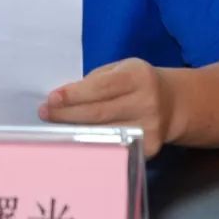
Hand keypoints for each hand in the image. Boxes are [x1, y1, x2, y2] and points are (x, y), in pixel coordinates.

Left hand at [38, 58, 175, 157]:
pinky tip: (75, 143)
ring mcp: (149, 128)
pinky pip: (114, 147)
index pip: (100, 87)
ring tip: (53, 128)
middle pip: (99, 112)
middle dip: (67, 114)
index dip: (74, 94)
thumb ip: (95, 81)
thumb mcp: (121, 70)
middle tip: (45, 114)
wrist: (173, 103)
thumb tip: (63, 100)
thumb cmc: (137, 83)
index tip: (51, 99)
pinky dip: (92, 145)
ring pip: (103, 133)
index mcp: (138, 76)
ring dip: (74, 131)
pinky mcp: (149, 148)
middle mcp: (147, 102)